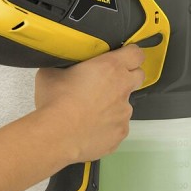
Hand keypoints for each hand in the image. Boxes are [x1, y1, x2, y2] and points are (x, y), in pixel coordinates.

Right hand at [34, 44, 145, 162]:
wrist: (56, 136)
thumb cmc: (55, 101)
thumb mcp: (51, 72)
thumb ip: (65, 65)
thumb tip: (62, 65)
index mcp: (111, 67)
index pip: (136, 54)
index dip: (130, 55)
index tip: (120, 57)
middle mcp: (123, 89)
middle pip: (138, 76)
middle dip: (127, 77)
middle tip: (106, 82)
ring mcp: (124, 113)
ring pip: (125, 105)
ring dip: (112, 105)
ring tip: (89, 112)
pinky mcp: (120, 133)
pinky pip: (117, 126)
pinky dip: (107, 126)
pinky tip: (89, 128)